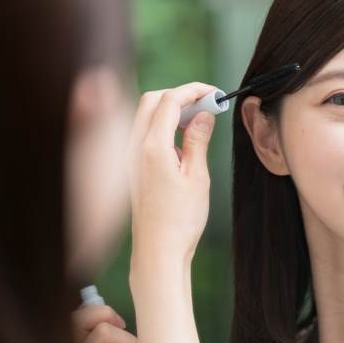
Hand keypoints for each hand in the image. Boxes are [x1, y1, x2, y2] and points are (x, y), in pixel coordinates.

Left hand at [128, 82, 218, 269]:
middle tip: (206, 105)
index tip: (214, 94)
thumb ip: (198, 140)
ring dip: (170, 110)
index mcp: (152, 148)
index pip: (170, 100)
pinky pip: (142, 132)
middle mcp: (134, 148)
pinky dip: (162, 126)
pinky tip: (181, 143)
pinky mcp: (131, 166)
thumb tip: (204, 114)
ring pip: (144, 115)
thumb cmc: (179, 221)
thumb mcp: (197, 178)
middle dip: (180, 95)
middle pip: (152, 100)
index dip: (194, 90)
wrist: (158, 252)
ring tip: (198, 123)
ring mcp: (129, 157)